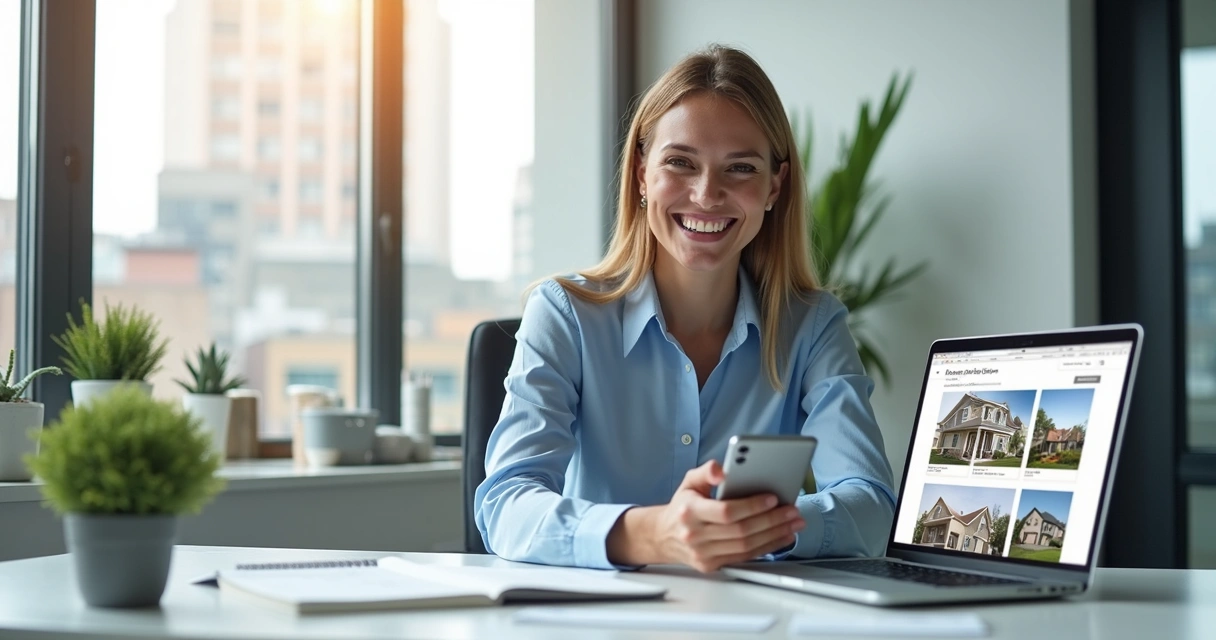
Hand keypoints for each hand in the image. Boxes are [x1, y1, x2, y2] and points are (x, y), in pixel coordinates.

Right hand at [607, 461, 804, 571]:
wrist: (663, 536)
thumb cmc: (682, 507)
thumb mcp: (689, 482)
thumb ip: (705, 472)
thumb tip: (721, 469)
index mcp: (689, 511)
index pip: (726, 511)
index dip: (752, 506)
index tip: (772, 498)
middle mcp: (695, 535)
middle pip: (741, 531)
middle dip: (771, 520)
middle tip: (792, 511)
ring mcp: (703, 554)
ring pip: (746, 547)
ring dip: (774, 535)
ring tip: (792, 523)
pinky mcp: (711, 565)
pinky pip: (744, 557)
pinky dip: (767, 547)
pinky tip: (781, 537)